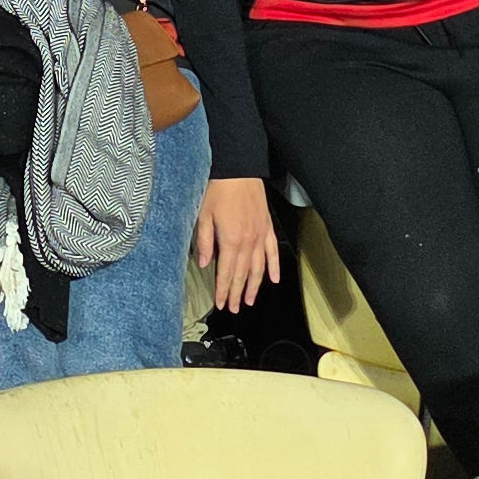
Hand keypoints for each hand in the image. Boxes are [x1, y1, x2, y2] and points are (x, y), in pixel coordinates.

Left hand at [193, 178, 280, 313]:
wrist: (238, 169)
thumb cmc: (218, 189)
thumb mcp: (204, 215)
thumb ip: (205, 241)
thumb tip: (205, 264)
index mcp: (230, 241)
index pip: (226, 273)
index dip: (223, 290)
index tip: (220, 304)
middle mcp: (248, 242)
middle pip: (243, 274)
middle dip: (237, 293)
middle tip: (233, 309)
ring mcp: (260, 236)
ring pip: (259, 268)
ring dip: (255, 286)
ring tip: (250, 300)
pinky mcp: (268, 227)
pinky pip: (273, 252)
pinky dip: (274, 267)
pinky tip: (274, 280)